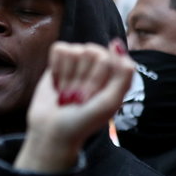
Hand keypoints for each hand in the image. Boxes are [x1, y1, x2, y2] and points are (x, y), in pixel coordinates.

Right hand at [14, 39, 132, 173]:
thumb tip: (116, 43)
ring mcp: (78, 60)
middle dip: (80, 78)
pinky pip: (59, 49)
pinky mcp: (59, 60)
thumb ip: (123, 75)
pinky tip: (58, 83)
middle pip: (90, 52)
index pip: (106, 58)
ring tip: (67, 93)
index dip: (95, 79)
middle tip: (78, 98)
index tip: (90, 98)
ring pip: (73, 51)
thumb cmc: (83, 121)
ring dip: (67, 77)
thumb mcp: (110, 103)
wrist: (52, 131)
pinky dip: (56, 69)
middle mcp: (98, 63)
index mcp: (115, 72)